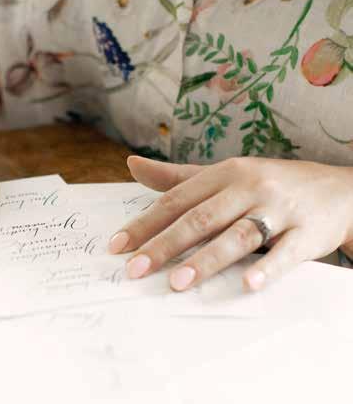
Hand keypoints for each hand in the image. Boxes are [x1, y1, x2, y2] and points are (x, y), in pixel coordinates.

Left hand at [109, 156, 352, 290]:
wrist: (337, 189)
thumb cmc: (268, 184)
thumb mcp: (224, 174)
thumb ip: (177, 177)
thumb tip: (132, 164)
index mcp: (225, 173)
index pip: (176, 200)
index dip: (145, 223)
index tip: (118, 246)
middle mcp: (249, 187)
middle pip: (201, 218)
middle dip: (165, 244)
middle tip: (135, 270)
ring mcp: (279, 208)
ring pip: (238, 234)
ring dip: (207, 259)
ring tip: (177, 282)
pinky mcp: (307, 232)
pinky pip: (286, 252)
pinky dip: (268, 267)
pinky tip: (247, 283)